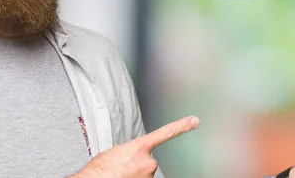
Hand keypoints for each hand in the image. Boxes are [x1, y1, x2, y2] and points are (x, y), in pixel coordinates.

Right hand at [71, 115, 199, 177]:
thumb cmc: (98, 170)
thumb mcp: (115, 153)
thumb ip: (131, 152)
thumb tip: (133, 158)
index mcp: (139, 147)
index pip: (165, 133)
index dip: (181, 126)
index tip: (195, 121)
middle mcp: (148, 161)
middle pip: (148, 162)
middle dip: (137, 166)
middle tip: (121, 170)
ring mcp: (149, 176)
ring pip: (145, 175)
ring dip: (135, 175)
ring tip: (120, 175)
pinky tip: (123, 177)